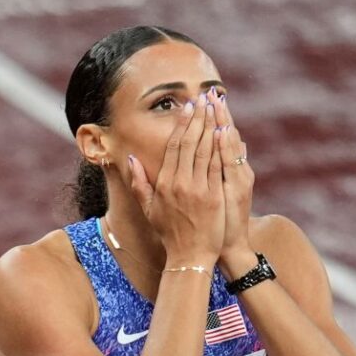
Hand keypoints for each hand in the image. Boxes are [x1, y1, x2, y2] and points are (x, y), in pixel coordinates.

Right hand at [127, 93, 224, 266]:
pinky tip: (225, 130)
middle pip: (190, 143)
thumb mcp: (149, 209)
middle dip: (198, 118)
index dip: (181, 125)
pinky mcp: (214, 197)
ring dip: (210, 126)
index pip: (174, 147)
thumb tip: (130, 158)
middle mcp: (180, 183)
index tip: (187, 108)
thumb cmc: (170, 234)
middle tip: (204, 98)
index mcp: (165, 184)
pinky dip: (221, 147)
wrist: (190, 257)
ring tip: (215, 107)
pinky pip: (217, 167)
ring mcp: (198, 189)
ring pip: (205, 150)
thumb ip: (139, 183)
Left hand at [208, 88, 254, 261]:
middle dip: (219, 114)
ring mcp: (238, 179)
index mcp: (232, 170)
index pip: (222, 137)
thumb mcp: (231, 190)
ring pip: (229, 146)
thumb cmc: (225, 221)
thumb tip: (236, 140)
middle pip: (226, 136)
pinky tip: (223, 132)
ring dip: (223, 124)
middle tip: (212, 91)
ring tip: (217, 103)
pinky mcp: (237, 190)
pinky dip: (226, 148)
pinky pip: (229, 165)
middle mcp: (237, 171)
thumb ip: (234, 164)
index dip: (217, 117)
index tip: (210, 97)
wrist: (230, 246)